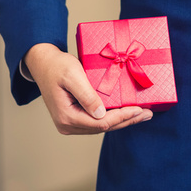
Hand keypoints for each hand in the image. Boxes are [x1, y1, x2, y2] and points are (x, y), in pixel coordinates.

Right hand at [24, 43, 152, 134]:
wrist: (43, 63)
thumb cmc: (57, 66)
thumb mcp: (73, 76)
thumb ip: (86, 95)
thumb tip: (101, 114)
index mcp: (66, 117)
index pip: (101, 122)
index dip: (123, 117)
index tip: (140, 110)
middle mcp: (67, 125)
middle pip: (103, 128)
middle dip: (127, 121)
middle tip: (148, 114)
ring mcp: (69, 124)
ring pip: (101, 126)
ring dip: (122, 121)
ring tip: (141, 115)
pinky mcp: (73, 118)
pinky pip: (96, 121)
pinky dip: (112, 118)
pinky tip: (125, 113)